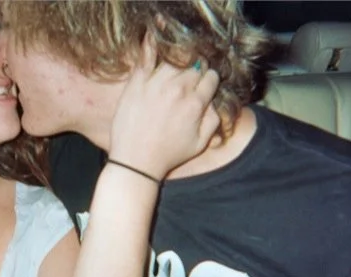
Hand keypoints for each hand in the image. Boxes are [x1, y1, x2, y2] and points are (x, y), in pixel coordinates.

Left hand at [109, 38, 220, 181]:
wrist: (135, 161)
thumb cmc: (168, 154)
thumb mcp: (200, 143)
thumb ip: (214, 119)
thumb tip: (215, 101)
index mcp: (195, 103)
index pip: (211, 77)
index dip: (209, 81)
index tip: (204, 86)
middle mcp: (178, 90)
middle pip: (195, 66)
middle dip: (195, 71)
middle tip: (188, 80)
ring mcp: (156, 84)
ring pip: (175, 59)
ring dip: (178, 62)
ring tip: (174, 71)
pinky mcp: (136, 82)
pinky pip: (147, 56)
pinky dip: (153, 46)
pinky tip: (156, 42)